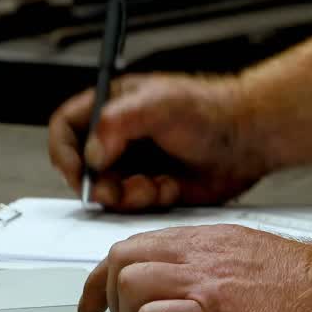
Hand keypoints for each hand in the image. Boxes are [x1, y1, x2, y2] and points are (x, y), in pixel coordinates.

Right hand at [47, 73, 266, 211]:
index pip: (66, 128)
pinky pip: (134, 207)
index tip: (77, 170)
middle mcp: (118, 137)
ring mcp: (134, 164)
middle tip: (117, 190)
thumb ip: (116, 123)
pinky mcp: (152, 188)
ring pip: (107, 193)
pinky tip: (172, 188)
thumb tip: (93, 153)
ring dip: (127, 196)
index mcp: (112, 107)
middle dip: (99, 185)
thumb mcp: (158, 104)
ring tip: (153, 186)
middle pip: (82, 168)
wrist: (247, 138)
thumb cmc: (210, 109)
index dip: (64, 151)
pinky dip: (151, 202)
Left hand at [77, 224, 311, 311]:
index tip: (93, 297)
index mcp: (207, 238)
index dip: (102, 274)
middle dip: (107, 294)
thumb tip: (174, 285)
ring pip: (128, 286)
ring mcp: (207, 282)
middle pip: (120, 260)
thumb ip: (209, 261)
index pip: (132, 245)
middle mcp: (200, 254)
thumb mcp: (249, 253)